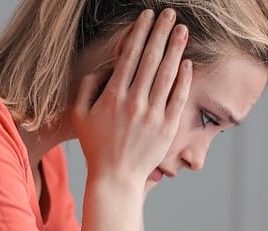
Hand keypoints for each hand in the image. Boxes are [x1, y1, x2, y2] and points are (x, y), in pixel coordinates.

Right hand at [72, 8, 191, 187]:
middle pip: (150, 59)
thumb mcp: (80, 115)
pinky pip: (178, 98)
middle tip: (170, 14)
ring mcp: (152, 115)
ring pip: (166, 74)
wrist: (115, 178)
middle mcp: (134, 102)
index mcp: (112, 96)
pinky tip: (187, 62)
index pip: (129, 56)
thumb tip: (103, 67)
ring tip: (182, 30)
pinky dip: (184, 78)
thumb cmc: (96, 146)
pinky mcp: (167, 128)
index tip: (147, 16)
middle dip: (161, 32)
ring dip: (176, 49)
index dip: (140, 33)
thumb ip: (87, 87)